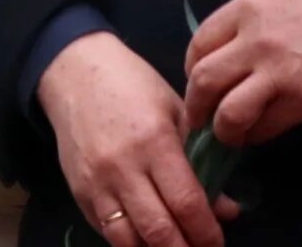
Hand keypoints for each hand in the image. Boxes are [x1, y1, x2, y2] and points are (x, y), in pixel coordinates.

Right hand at [37, 32, 229, 246]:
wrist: (74, 72)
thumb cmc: (132, 85)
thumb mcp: (175, 111)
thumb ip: (201, 160)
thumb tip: (227, 209)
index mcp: (155, 142)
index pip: (186, 202)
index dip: (206, 232)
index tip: (217, 241)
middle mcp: (123, 168)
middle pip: (158, 230)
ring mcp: (97, 184)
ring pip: (128, 241)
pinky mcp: (79, 194)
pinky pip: (106, 232)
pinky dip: (130, 243)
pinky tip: (147, 241)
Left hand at [181, 0, 301, 149]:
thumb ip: (245, 22)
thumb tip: (221, 56)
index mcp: (245, 8)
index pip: (198, 44)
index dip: (190, 70)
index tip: (197, 83)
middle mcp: (254, 39)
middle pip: (203, 81)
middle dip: (195, 106)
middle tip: (199, 119)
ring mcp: (277, 70)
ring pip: (228, 113)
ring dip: (222, 130)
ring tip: (227, 133)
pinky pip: (265, 127)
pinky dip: (256, 136)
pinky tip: (257, 132)